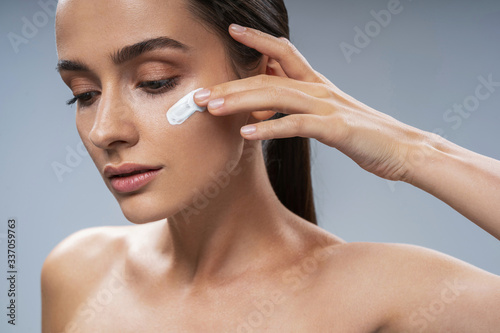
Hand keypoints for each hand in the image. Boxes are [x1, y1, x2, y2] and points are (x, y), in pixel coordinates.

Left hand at [194, 24, 429, 182]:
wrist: (404, 150)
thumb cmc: (366, 134)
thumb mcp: (330, 114)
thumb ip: (301, 106)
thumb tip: (269, 108)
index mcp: (318, 84)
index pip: (284, 52)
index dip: (259, 39)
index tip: (233, 31)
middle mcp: (320, 89)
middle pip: (268, 78)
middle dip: (231, 85)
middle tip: (198, 94)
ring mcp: (328, 107)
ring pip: (277, 97)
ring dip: (240, 102)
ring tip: (210, 108)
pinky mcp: (336, 129)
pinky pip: (297, 126)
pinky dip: (270, 129)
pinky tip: (246, 135)